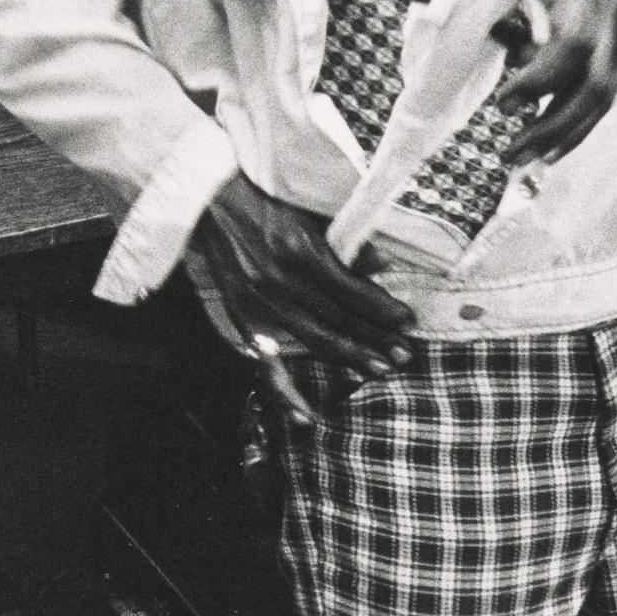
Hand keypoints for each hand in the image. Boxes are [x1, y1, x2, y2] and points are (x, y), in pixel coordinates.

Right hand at [187, 173, 413, 380]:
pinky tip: (307, 416)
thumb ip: (344, 239)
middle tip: (404, 355)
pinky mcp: (243, 318)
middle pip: (340, 319)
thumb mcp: (308, 209)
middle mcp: (282, 280)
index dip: (383, 308)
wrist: (209, 200)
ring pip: (315, 341)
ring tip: (380, 370)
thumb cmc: (263, 199)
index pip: (352, 289)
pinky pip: (267, 364)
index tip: (407, 321)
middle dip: (376, 339)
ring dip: (351, 358)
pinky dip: (285, 393)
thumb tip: (383, 261)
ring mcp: (261, 303)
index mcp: (300, 249)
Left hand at [501, 0, 616, 166]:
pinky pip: (607, 94)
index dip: (539, 77)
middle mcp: (613, 12)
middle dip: (551, 125)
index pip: (573, 41)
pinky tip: (548, 148)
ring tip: (522, 159)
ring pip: (604, 98)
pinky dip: (578, 124)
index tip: (503, 101)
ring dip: (564, 135)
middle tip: (508, 150)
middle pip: (594, 85)